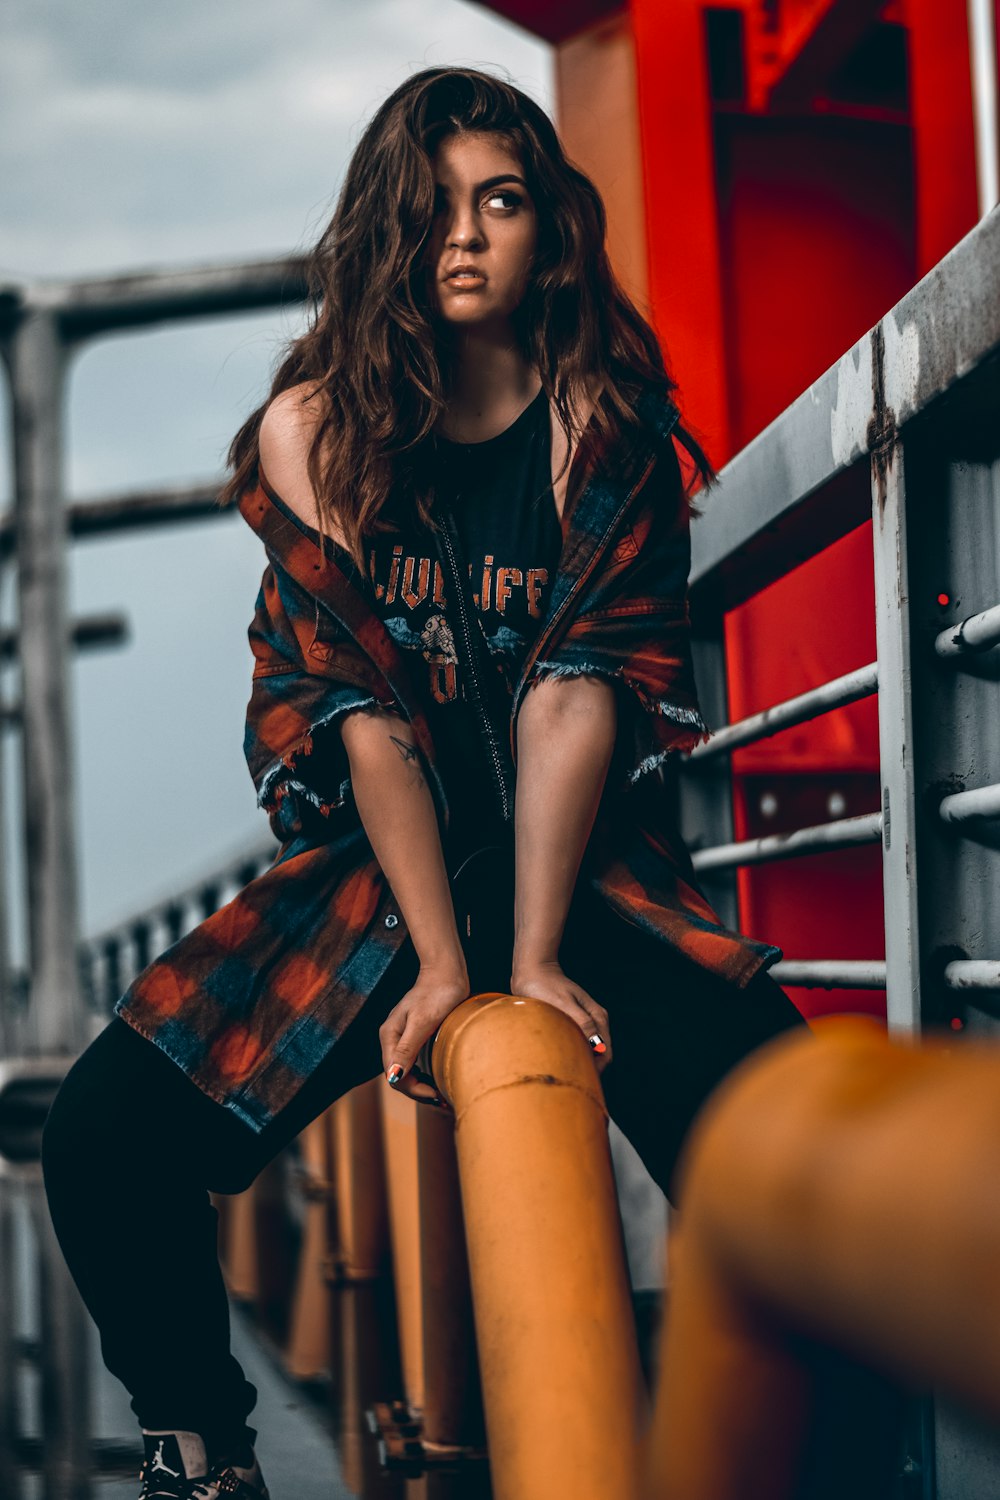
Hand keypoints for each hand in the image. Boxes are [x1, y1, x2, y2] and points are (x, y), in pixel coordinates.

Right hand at [379, 961, 469, 1106]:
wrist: (447, 972)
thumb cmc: (438, 993)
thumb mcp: (423, 1022)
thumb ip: (407, 1049)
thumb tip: (394, 1076)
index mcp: (389, 1037)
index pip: (395, 1076)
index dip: (415, 1091)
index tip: (438, 1096)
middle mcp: (392, 1039)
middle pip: (400, 1077)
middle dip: (420, 1093)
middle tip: (445, 1101)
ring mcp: (403, 1038)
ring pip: (407, 1072)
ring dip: (423, 1087)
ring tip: (443, 1096)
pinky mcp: (415, 1036)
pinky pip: (415, 1064)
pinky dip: (425, 1076)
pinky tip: (438, 1080)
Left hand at [509, 959, 611, 1072]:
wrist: (533, 971)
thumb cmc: (545, 986)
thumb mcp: (563, 1004)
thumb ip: (582, 1022)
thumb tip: (597, 1044)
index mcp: (598, 1017)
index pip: (606, 1053)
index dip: (596, 1069)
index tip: (578, 1078)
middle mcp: (595, 1020)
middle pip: (600, 1054)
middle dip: (589, 1068)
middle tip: (567, 1078)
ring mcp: (585, 1021)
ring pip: (589, 1050)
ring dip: (580, 1060)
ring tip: (562, 1069)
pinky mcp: (573, 1022)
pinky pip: (578, 1043)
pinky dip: (572, 1051)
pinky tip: (559, 1057)